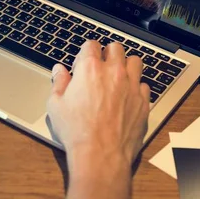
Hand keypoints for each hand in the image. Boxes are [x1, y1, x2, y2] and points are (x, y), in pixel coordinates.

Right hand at [47, 41, 149, 165]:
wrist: (100, 154)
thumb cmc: (77, 131)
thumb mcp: (56, 104)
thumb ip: (58, 82)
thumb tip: (59, 71)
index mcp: (90, 69)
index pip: (91, 44)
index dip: (85, 52)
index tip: (82, 63)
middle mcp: (113, 72)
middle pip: (115, 48)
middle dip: (107, 53)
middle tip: (100, 66)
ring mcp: (131, 86)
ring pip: (135, 61)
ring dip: (126, 65)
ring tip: (117, 76)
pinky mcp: (143, 102)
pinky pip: (144, 84)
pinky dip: (136, 86)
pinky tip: (127, 95)